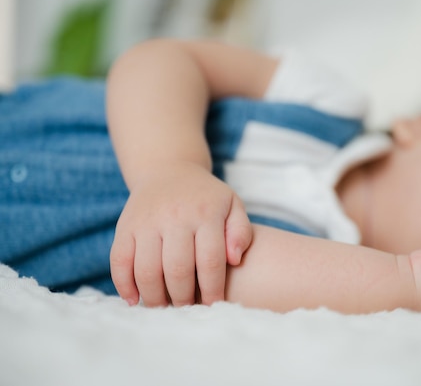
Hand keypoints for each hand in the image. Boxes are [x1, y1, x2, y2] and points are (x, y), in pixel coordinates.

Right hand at [110, 161, 251, 306]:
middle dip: (184, 298)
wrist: (168, 170)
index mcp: (206, 213)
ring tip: (165, 308)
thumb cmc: (206, 197)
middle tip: (188, 309)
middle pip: (177, 270)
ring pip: (147, 270)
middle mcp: (175, 216)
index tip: (214, 306)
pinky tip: (134, 299)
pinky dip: (124, 285)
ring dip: (155, 297)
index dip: (212, 290)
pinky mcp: (125, 226)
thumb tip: (234, 260)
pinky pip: (119, 261)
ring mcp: (147, 221)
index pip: (210, 261)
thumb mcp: (233, 205)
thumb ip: (241, 231)